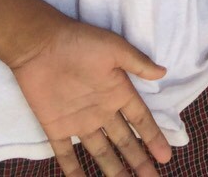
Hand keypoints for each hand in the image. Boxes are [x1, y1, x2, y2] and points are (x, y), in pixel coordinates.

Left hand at [10, 19, 171, 175]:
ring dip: (113, 169)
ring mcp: (79, 120)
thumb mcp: (114, 49)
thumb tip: (163, 73)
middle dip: (138, 161)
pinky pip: (65, 155)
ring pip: (100, 152)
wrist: (41, 44)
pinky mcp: (56, 127)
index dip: (153, 138)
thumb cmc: (81, 43)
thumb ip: (137, 63)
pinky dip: (73, 171)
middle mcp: (101, 110)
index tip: (166, 157)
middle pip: (124, 141)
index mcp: (117, 91)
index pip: (140, 120)